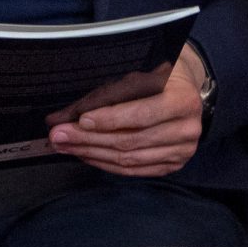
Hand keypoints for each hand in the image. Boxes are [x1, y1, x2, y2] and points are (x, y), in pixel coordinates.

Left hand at [49, 45, 206, 176]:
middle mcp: (186, 128)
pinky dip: (106, 164)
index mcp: (181, 100)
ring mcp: (183, 150)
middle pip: (130, 140)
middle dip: (89, 139)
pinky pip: (135, 170)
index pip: (139, 115)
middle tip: (59, 136)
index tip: (79, 120)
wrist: (188, 90)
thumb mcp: (136, 76)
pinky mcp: (174, 164)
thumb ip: (102, 96)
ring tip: (65, 146)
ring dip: (92, 154)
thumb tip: (60, 117)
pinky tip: (86, 155)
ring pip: (129, 158)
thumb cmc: (156, 78)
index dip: (108, 119)